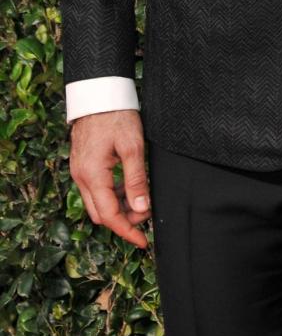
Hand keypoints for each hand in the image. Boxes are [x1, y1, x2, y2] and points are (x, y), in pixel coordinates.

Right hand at [69, 110, 150, 248]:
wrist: (98, 93)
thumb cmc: (116, 115)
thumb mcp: (133, 147)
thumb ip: (137, 180)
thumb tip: (142, 209)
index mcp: (92, 175)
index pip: (109, 215)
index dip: (127, 232)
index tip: (143, 242)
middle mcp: (81, 177)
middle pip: (100, 213)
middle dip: (124, 220)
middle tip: (147, 215)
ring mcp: (79, 171)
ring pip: (97, 203)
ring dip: (118, 207)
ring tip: (142, 201)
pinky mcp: (82, 165)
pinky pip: (95, 190)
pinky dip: (112, 195)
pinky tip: (129, 188)